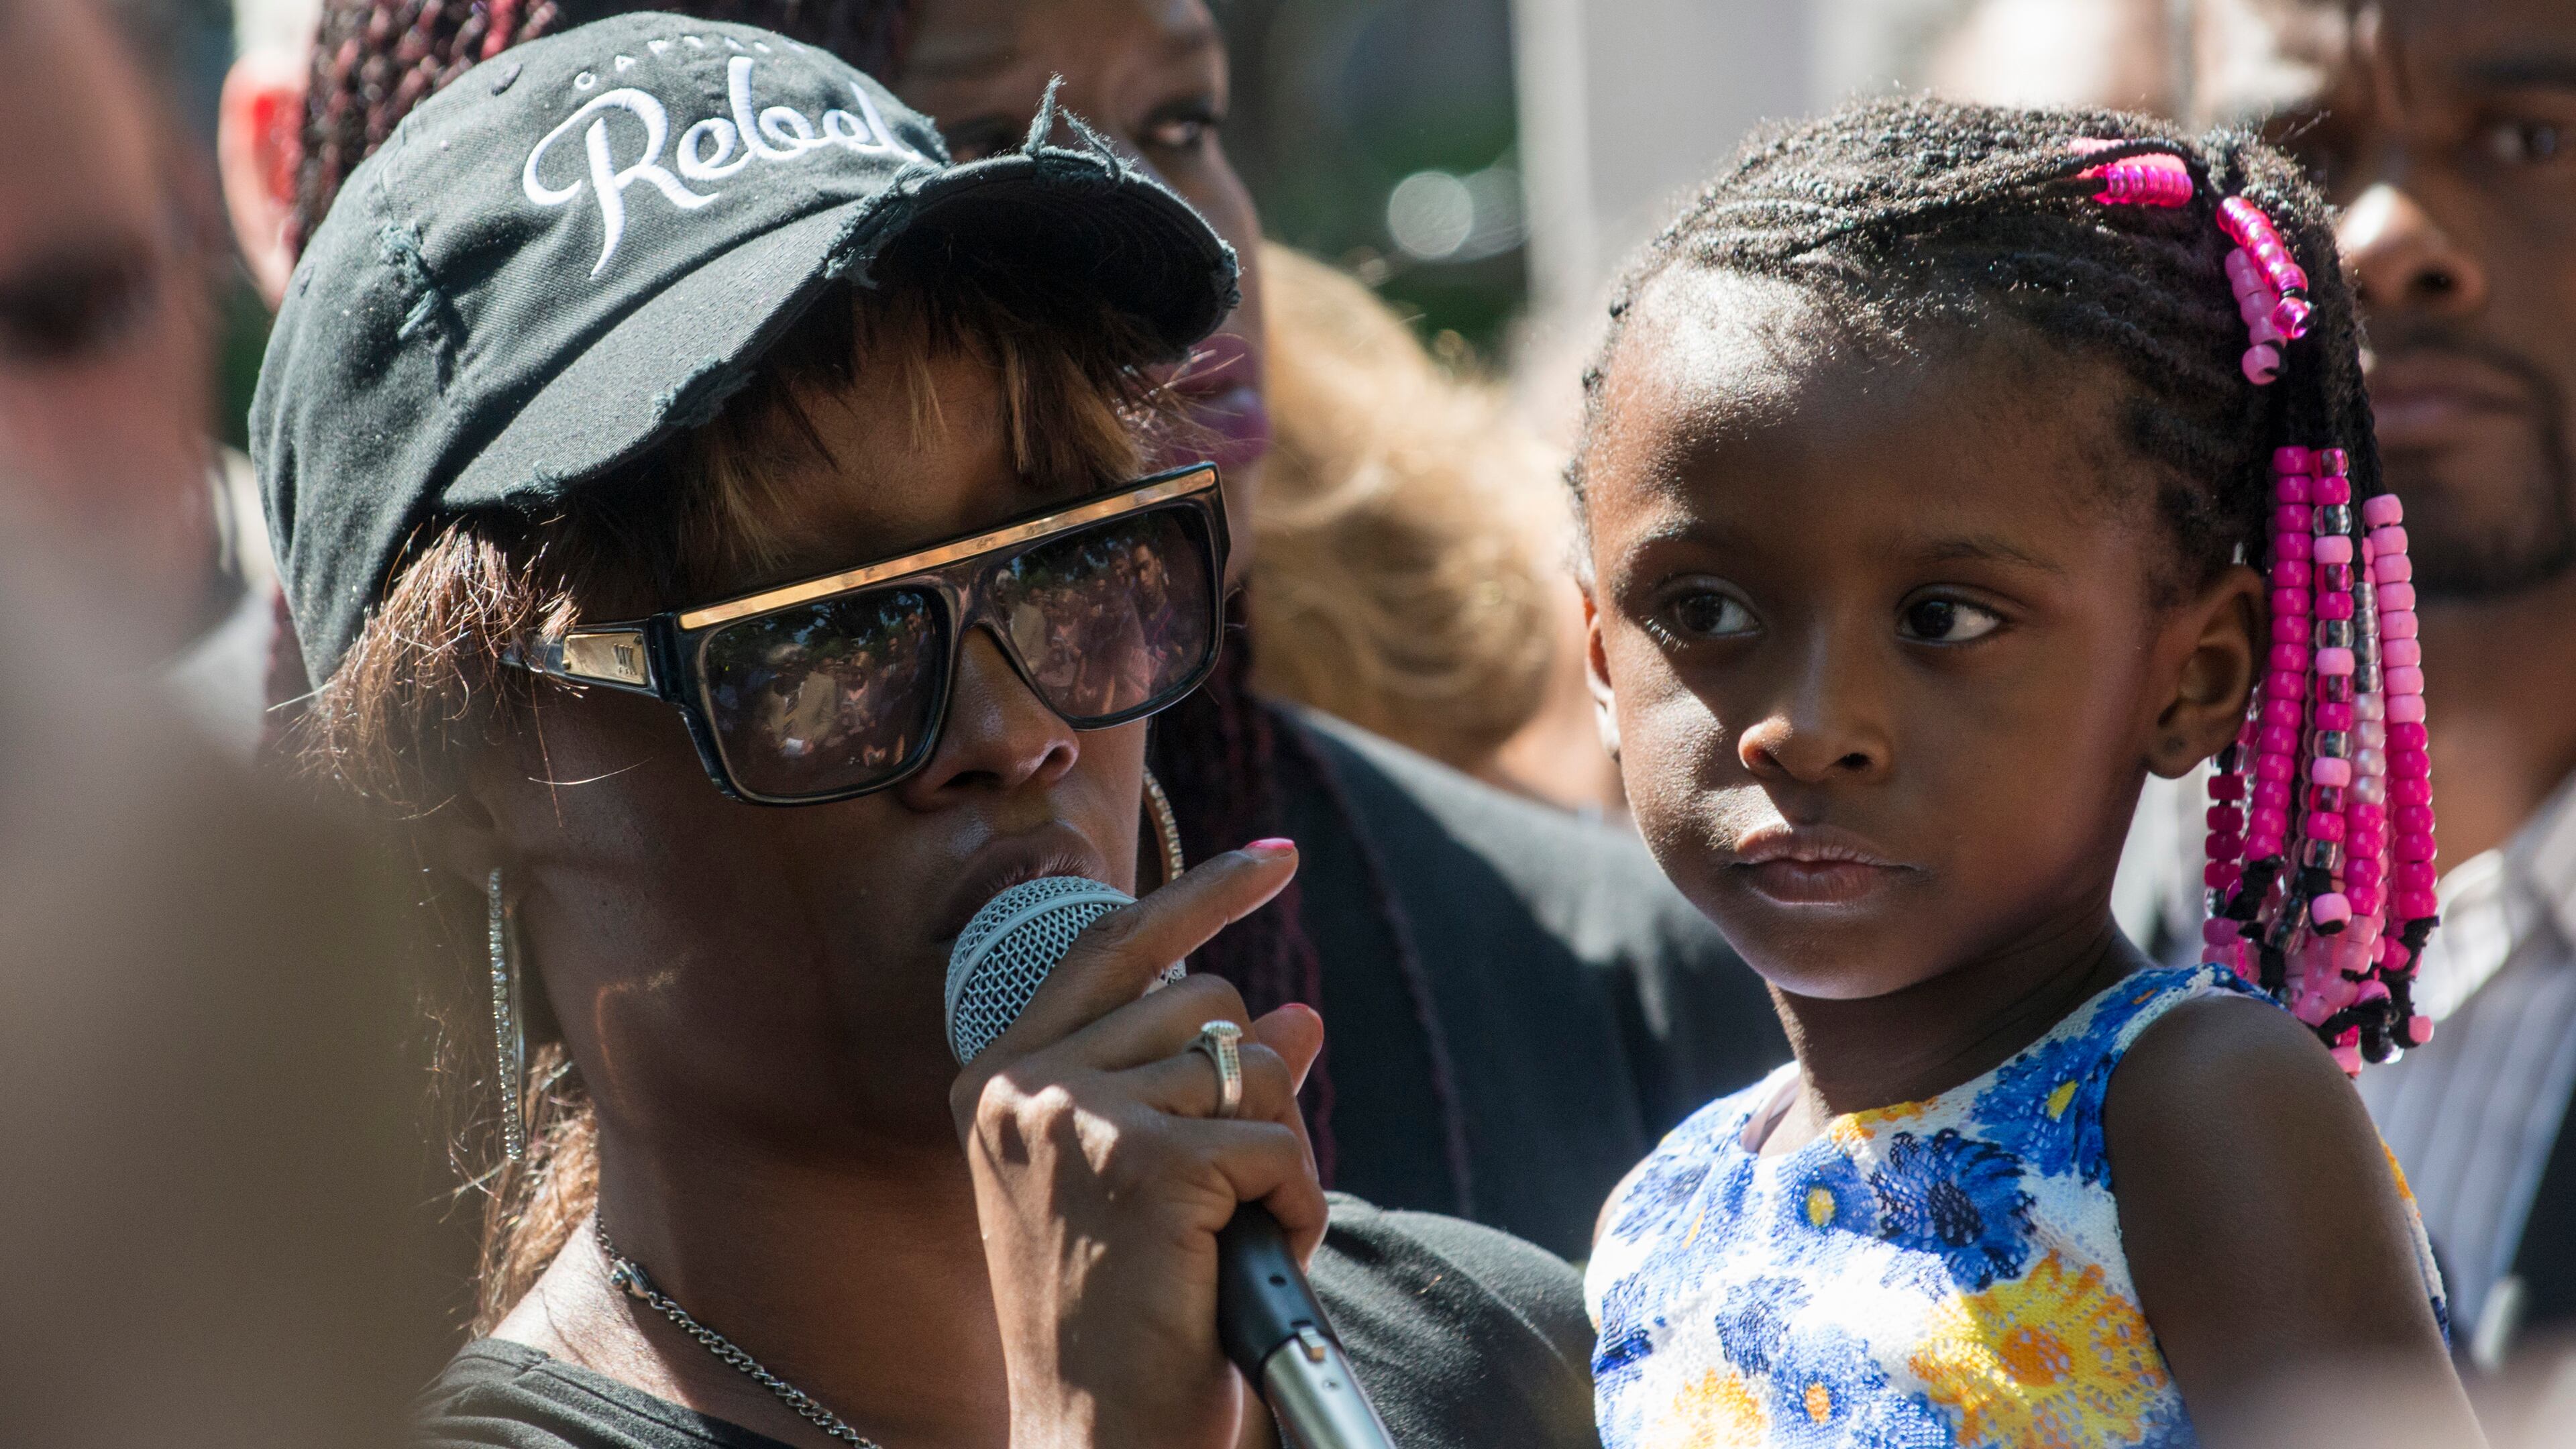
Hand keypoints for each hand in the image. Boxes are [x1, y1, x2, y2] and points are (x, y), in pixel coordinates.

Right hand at [950, 841, 1326, 1448]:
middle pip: (1207, 1004)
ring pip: (1252, 1065)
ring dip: (1275, 1155)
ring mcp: (1080, 1116)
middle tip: (1230, 1193)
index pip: (1114, 943)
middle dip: (1253, 1087)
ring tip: (1228, 1237)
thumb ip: (1202, 1089)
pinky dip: (1293, 1202)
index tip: (1276, 860)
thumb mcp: (1148, 1183)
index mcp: (1002, 1080)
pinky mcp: (1148, 1162)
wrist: (1092, 1442)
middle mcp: (1026, 1084)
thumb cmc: (1120, 1324)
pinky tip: (1248, 1259)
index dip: (1204, 893)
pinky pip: (1278, 1139)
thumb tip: (1299, 1016)